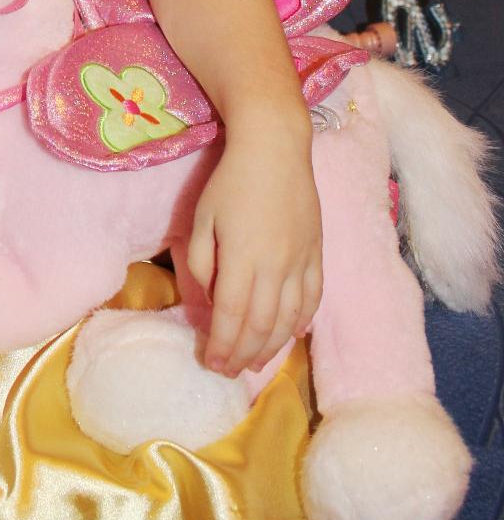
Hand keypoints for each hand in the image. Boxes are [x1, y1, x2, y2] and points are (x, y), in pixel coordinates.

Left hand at [186, 128, 321, 377]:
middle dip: (243, 354)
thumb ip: (203, 262)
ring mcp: (301, 261)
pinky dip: (302, 323)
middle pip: (260, 324)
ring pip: (289, 318)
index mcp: (242, 257)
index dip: (222, 344)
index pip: (230, 314)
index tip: (211, 363)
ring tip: (255, 363)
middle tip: (229, 371)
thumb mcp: (201, 218)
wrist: (275, 148)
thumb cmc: (231, 180)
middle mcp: (275, 265)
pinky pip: (313, 298)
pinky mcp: (318, 253)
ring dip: (272, 347)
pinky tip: (290, 335)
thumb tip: (209, 299)